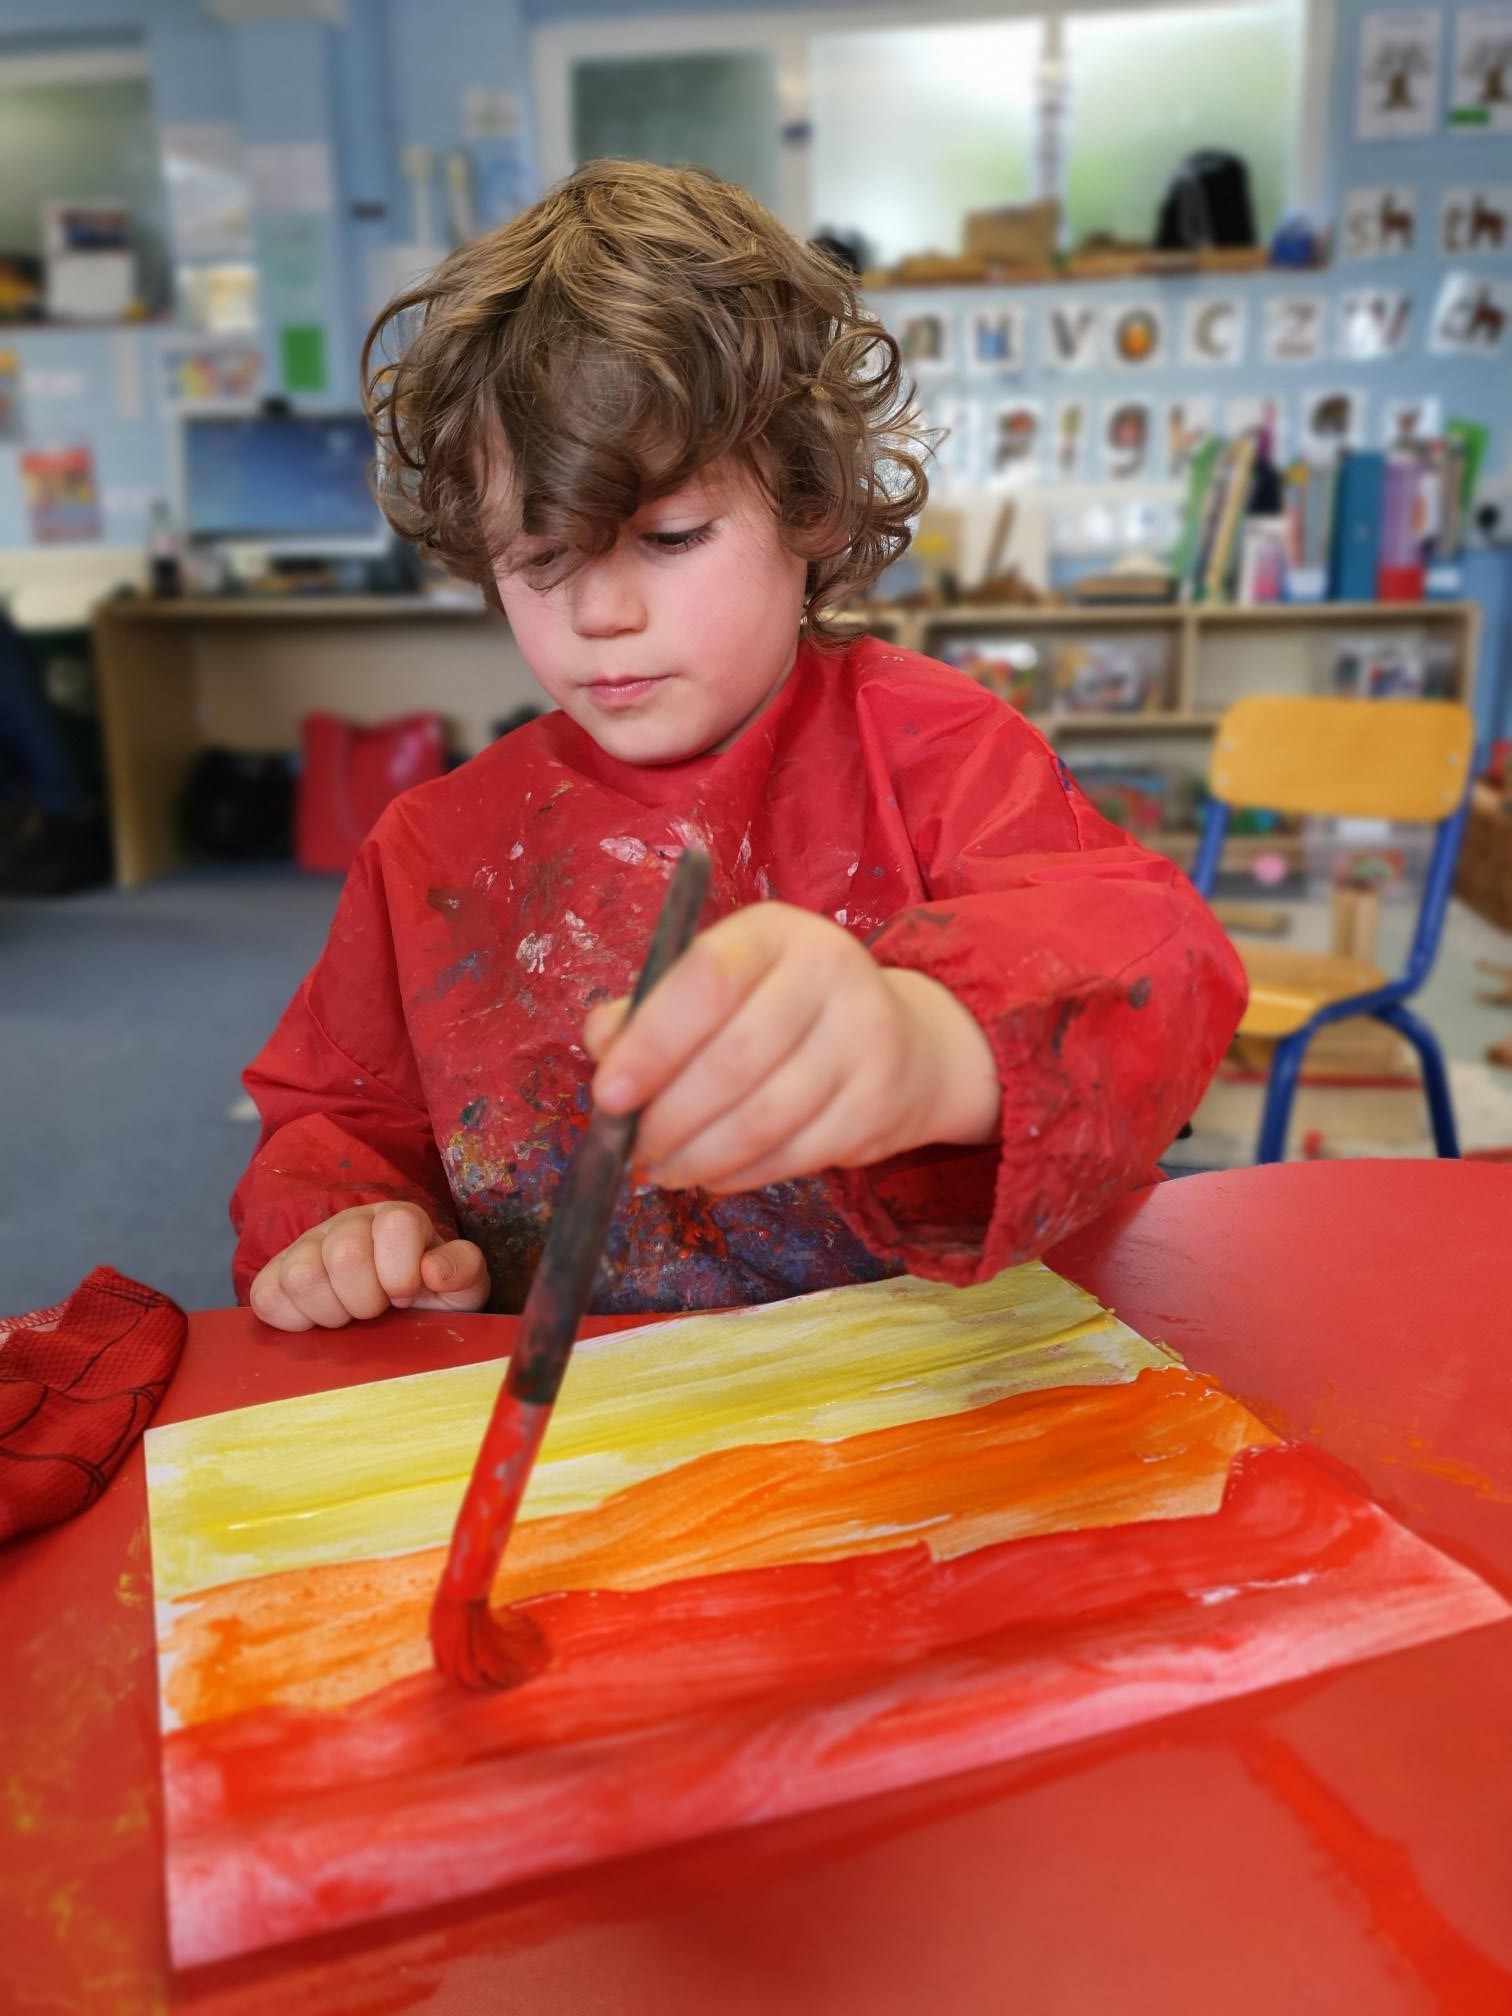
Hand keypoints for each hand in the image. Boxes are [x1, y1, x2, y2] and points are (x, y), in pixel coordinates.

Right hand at [249, 1201, 489, 1331]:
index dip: (402, 1272)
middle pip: (346, 1254)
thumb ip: (463, 1270)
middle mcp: (347, 1223)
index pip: (397, 1224)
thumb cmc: (425, 1300)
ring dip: (330, 1312)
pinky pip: (266, 1298)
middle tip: (376, 1311)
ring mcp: (305, 1247)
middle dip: (366, 1299)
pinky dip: (294, 1320)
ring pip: (302, 1276)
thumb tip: (434, 1270)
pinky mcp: (272, 1276)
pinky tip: (317, 1321)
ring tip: (348, 1317)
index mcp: (396, 1219)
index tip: (405, 1296)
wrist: (386, 1320)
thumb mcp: (461, 1288)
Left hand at [584, 902, 998, 1194]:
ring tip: (662, 1168)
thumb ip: (653, 1008)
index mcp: (775, 931)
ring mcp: (863, 1038)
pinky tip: (710, 1174)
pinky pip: (793, 1155)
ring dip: (697, 1157)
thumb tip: (603, 1043)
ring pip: (763, 1119)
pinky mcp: (878, 1104)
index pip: (708, 981)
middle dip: (668, 1117)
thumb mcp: (723, 985)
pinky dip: (739, 1175)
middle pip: (733, 1059)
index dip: (651, 1043)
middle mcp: (830, 971)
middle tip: (633, 1147)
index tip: (608, 1095)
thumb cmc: (783, 1010)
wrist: (907, 1046)